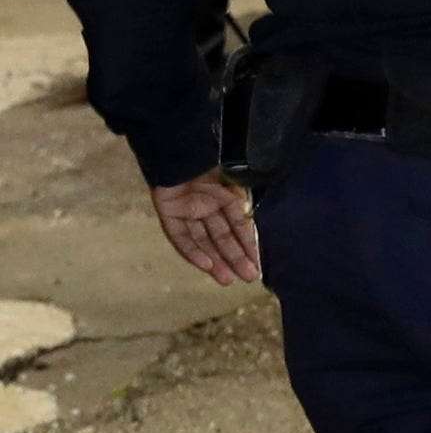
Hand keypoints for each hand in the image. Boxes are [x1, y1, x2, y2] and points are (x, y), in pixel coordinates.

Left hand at [148, 171, 258, 287]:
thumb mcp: (236, 184)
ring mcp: (189, 211)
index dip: (249, 245)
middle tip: (248, 277)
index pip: (240, 227)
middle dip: (235, 258)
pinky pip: (181, 236)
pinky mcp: (169, 214)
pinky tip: (206, 265)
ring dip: (215, 260)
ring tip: (228, 280)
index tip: (258, 264)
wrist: (180, 152)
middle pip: (222, 237)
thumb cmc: (210, 162)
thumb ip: (244, 205)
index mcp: (226, 197)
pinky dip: (192, 251)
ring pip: (203, 240)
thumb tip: (255, 227)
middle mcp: (208, 207)